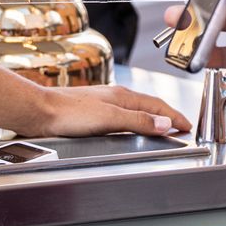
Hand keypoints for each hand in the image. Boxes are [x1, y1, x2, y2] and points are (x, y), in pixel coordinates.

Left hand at [25, 84, 191, 136]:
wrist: (39, 112)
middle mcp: (114, 97)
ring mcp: (102, 104)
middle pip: (149, 105)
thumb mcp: (109, 119)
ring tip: (161, 127)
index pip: (157, 106)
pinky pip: (122, 116)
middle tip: (180, 126)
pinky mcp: (91, 113)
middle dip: (167, 115)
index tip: (186, 125)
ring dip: (151, 118)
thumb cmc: (68, 113)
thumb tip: (164, 123)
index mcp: (122, 96)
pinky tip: (129, 128)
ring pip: (135, 110)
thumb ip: (138, 121)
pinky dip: (135, 122)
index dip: (174, 116)